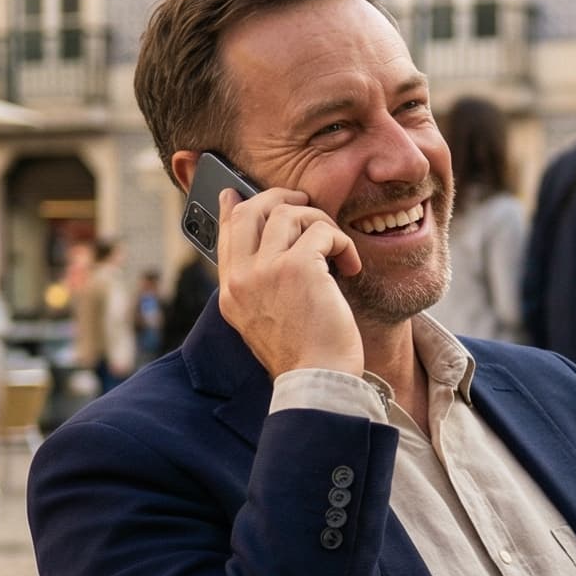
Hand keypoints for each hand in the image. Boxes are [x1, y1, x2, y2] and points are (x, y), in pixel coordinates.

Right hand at [215, 187, 363, 377]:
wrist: (318, 382)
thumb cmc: (304, 356)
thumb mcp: (266, 320)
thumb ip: (261, 286)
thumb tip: (270, 252)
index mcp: (231, 293)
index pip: (224, 235)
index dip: (232, 208)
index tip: (234, 193)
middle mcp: (241, 278)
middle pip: (250, 211)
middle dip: (279, 198)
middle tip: (305, 202)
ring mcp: (266, 270)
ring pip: (288, 213)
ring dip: (320, 222)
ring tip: (336, 247)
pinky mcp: (298, 267)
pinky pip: (322, 232)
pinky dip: (342, 243)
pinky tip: (351, 266)